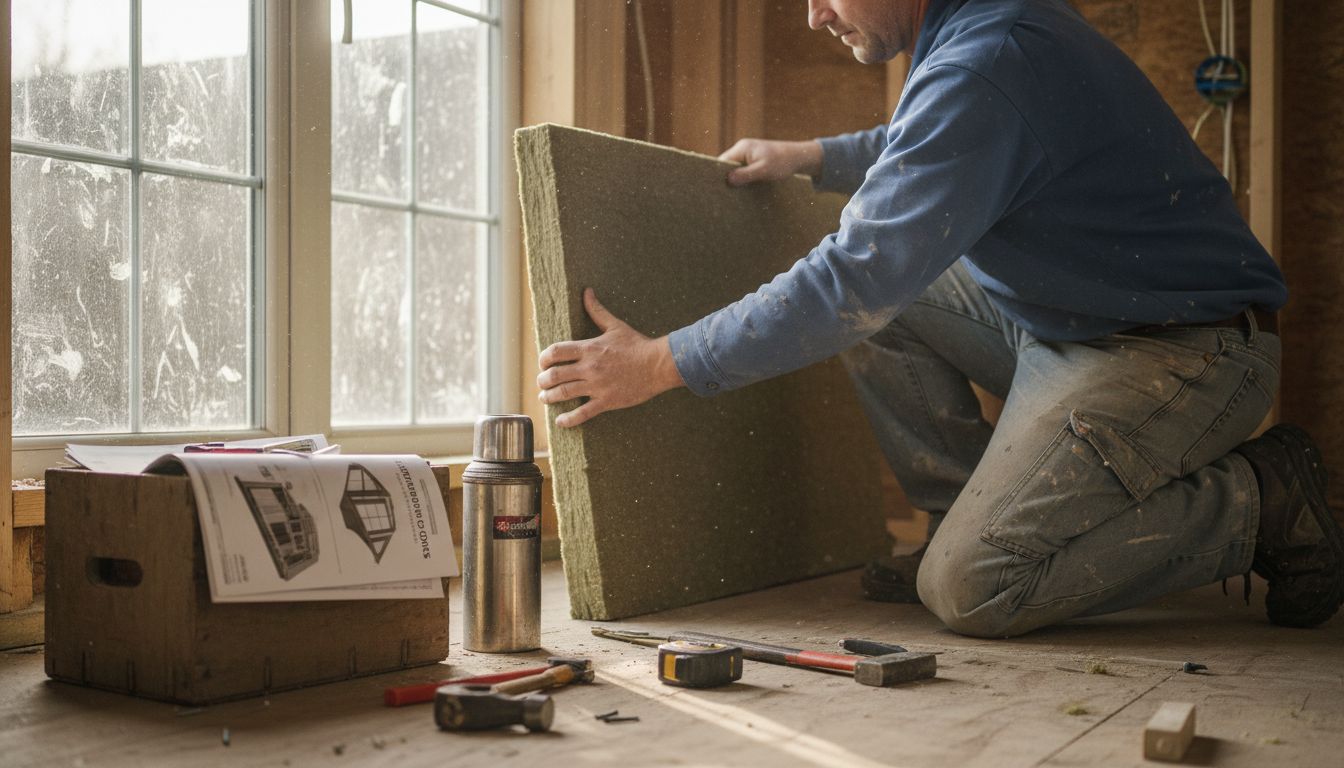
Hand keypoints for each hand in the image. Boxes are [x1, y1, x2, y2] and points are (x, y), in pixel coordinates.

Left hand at [537, 288, 685, 427]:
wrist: (657, 365)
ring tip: (545, 398)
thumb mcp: (615, 325)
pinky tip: (560, 421)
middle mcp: (589, 367)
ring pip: (564, 393)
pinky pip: (583, 413)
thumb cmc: (637, 345)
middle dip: (543, 380)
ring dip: (549, 397)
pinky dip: (568, 419)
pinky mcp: (606, 401)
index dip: (544, 358)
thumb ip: (597, 310)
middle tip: (541, 383)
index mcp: (589, 348)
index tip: (543, 363)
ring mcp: (597, 385)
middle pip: (555, 375)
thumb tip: (587, 291)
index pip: (556, 352)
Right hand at [718, 138, 823, 185]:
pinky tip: (742, 191)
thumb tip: (728, 180)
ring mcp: (747, 155)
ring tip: (731, 195)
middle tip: (722, 195)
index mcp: (742, 148)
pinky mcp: (753, 161)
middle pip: (726, 166)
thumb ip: (746, 174)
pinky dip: (742, 180)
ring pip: (734, 170)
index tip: (715, 189)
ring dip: (734, 181)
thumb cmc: (783, 162)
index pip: (722, 161)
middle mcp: (742, 150)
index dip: (717, 175)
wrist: (799, 157)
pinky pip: (742, 171)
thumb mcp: (764, 170)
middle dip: (724, 179)